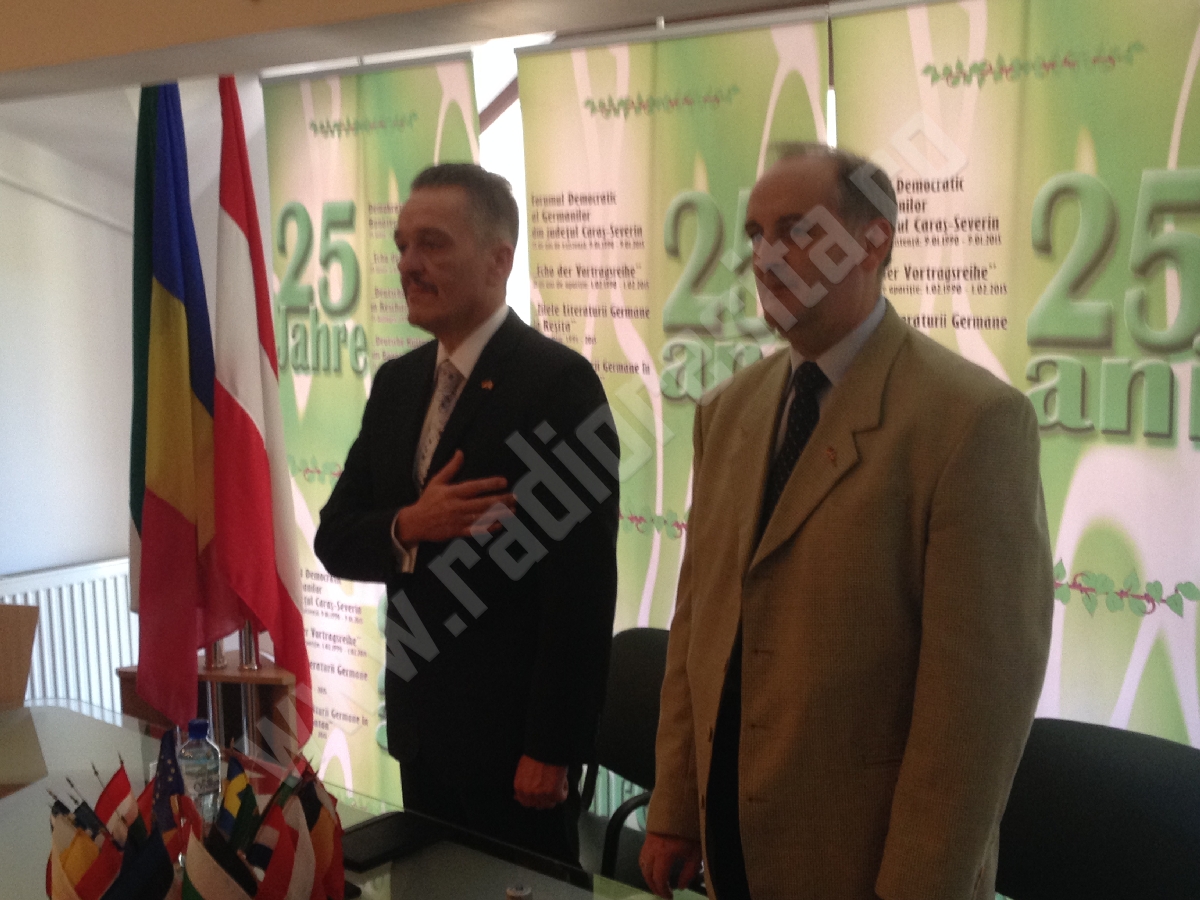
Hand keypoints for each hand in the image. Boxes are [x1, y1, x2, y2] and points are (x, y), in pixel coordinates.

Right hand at [396, 450, 515, 543]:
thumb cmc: (428, 500)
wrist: (416, 523)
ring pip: (482, 517)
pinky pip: (477, 531)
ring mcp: (458, 521)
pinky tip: (501, 524)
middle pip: (482, 503)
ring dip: (499, 514)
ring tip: (513, 510)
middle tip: (515, 497)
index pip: (474, 487)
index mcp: (452, 493)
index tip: (504, 481)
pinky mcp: (458, 532)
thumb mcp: (436, 481)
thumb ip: (451, 468)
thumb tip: (460, 452)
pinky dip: (489, 528)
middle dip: (500, 500)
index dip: (490, 484)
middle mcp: (457, 506)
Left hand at [512, 755, 568, 808]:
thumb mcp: (522, 770)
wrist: (546, 748)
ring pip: (551, 803)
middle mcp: (529, 794)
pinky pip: (562, 797)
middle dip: (544, 798)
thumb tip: (517, 797)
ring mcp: (542, 795)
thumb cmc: (535, 754)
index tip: (540, 795)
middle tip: (550, 789)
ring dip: (554, 794)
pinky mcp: (555, 794)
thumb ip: (521, 785)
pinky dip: (564, 789)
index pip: (525, 802)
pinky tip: (562, 779)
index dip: (534, 799)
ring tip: (556, 781)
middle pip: (538, 805)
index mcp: (520, 788)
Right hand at [640, 832, 701, 898]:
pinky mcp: (647, 837)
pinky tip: (652, 867)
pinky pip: (642, 856)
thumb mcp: (695, 853)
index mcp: (664, 854)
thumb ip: (689, 872)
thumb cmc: (689, 831)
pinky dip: (645, 865)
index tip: (670, 897)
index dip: (663, 891)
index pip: (659, 878)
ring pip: (642, 865)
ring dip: (648, 876)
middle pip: (647, 874)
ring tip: (656, 883)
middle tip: (662, 893)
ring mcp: (648, 843)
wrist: (681, 808)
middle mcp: (652, 850)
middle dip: (653, 886)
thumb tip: (681, 886)